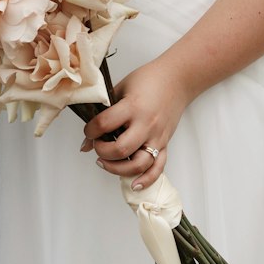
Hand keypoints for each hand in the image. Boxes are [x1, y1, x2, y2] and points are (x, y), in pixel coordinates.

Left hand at [79, 56, 190, 191]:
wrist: (176, 79)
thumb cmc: (148, 80)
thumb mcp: (121, 88)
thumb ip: (105, 112)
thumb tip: (87, 139)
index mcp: (133, 106)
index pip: (104, 124)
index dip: (90, 130)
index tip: (88, 131)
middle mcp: (146, 124)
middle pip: (120, 149)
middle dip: (102, 151)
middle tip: (96, 145)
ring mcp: (157, 136)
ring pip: (138, 164)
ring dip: (117, 169)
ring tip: (105, 162)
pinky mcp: (165, 143)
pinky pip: (157, 167)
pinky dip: (146, 179)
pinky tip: (133, 184)